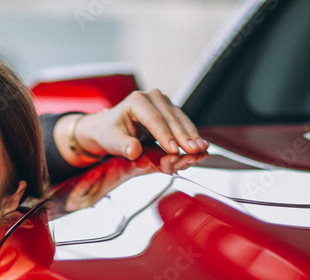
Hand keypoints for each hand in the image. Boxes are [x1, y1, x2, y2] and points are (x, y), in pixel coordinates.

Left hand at [58, 89, 208, 164]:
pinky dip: (191, 134)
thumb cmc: (109, 133)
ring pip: (180, 119)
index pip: (154, 119)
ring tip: (201, 149)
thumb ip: (123, 146)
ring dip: (191, 135)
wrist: (108, 127)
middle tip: (194, 151)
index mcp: (136, 101)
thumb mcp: (111, 141)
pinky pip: (182, 122)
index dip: (165, 135)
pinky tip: (200, 144)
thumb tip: (135, 151)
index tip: (174, 150)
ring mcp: (162, 102)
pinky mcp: (169, 110)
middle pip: (170, 118)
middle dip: (183, 136)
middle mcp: (152, 97)